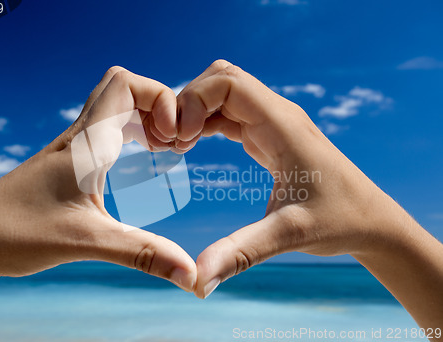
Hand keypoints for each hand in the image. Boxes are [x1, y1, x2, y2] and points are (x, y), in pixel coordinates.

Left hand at [0, 66, 196, 296]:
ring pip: (114, 107)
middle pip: (123, 87)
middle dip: (158, 105)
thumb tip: (191, 275)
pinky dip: (132, 134)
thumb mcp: (87, 242)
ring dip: (145, 118)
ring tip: (163, 149)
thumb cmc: (16, 234)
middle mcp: (79, 137)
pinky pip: (106, 130)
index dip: (161, 98)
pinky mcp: (69, 162)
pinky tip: (140, 160)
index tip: (173, 138)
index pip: (125, 85)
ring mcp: (73, 148)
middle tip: (172, 143)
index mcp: (85, 144)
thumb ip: (143, 254)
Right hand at [176, 60, 442, 329]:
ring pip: (224, 93)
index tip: (180, 140)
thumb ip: (241, 253)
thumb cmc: (340, 221)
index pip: (228, 82)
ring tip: (176, 145)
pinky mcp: (269, 136)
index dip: (195, 101)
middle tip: (172, 140)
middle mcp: (277, 115)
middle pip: (221, 78)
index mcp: (282, 125)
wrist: (372, 220)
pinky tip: (191, 146)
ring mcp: (273, 123)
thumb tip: (197, 280)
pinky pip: (229, 114)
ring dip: (195, 111)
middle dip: (189, 101)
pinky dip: (205, 123)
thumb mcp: (289, 235)